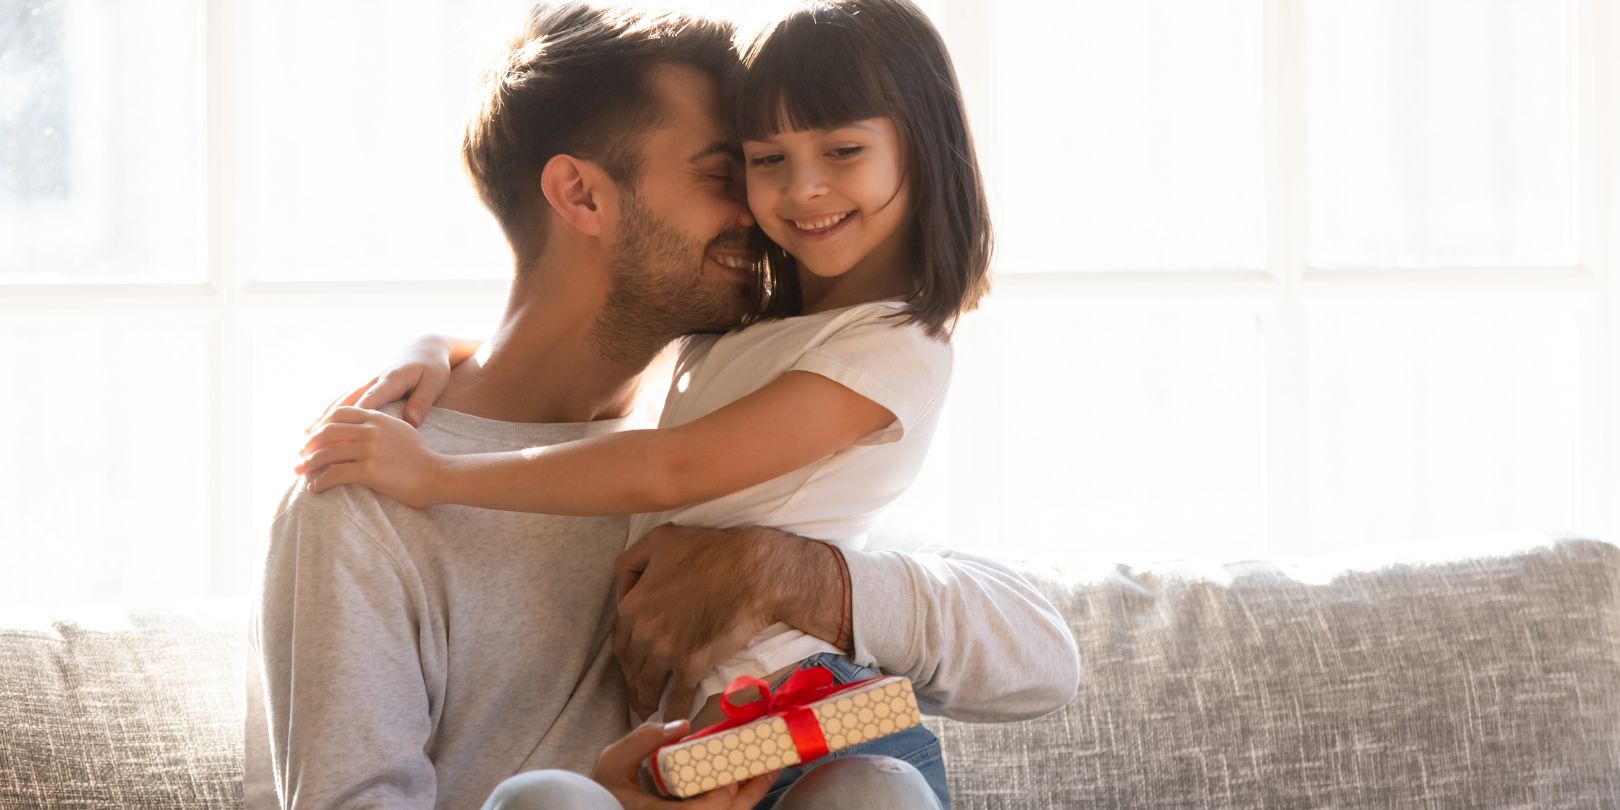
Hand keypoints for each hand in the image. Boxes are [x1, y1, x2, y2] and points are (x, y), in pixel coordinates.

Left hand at [296, 406, 446, 507]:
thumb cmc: (419, 457)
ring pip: (327, 453)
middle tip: (298, 458)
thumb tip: (357, 429)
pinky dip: (320, 482)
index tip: (308, 438)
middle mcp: (371, 430)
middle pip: (327, 432)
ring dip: (309, 464)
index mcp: (378, 418)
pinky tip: (314, 489)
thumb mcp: (400, 431)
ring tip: (301, 474)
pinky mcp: (370, 470)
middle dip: (308, 445)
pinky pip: (335, 474)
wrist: (437, 474)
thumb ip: (379, 425)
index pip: (338, 414)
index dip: (319, 425)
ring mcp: (370, 449)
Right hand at [302, 336, 456, 431]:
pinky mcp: (365, 387)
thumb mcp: (434, 383)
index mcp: (391, 381)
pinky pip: (343, 401)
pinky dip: (327, 414)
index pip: (370, 400)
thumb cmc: (432, 368)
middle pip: (347, 403)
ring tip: (304, 438)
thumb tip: (411, 422)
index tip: (341, 434)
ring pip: (340, 402)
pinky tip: (314, 427)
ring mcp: (366, 383)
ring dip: (322, 419)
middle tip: (312, 442)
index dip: (354, 417)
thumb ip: (422, 401)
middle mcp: (373, 381)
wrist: (425, 348)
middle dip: (328, 422)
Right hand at [591, 719, 774, 809]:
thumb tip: (682, 725)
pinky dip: (733, 802)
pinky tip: (741, 783)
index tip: (743, 765)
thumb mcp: (612, 763)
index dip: (732, 790)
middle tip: (771, 763)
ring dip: (747, 796)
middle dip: (753, 790)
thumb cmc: (600, 795)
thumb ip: (642, 741)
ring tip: (764, 770)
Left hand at [614, 525, 792, 720]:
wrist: (754, 572)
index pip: (619, 640)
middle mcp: (643, 632)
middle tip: (638, 693)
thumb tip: (621, 588)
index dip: (624, 656)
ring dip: (646, 701)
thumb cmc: (710, 551)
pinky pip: (676, 697)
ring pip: (648, 684)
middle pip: (631, 666)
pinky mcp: (692, 665)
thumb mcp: (660, 540)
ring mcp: (667, 651)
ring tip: (649, 711)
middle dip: (632, 682)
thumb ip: (631, 561)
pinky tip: (673, 719)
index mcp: (632, 605)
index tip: (630, 666)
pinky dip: (672, 711)